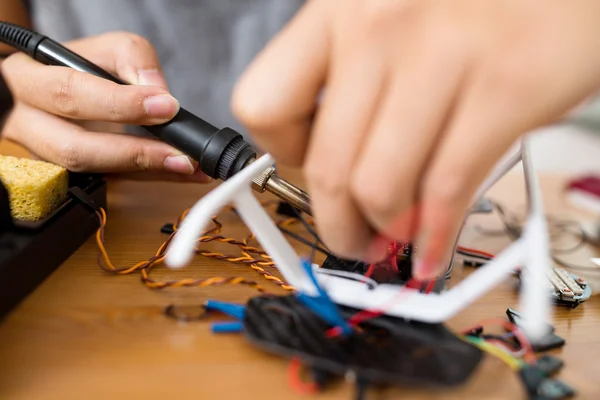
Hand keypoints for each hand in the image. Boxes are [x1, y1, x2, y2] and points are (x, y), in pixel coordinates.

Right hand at [1, 31, 209, 181]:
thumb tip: (158, 93)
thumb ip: (133, 59)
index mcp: (27, 80)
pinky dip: (151, 177)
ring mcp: (45, 156)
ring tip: (189, 165)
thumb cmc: (82, 65)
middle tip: (179, 152)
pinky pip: (112, 181)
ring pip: (93, 172)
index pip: (70, 93)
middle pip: (74, 147)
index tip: (166, 107)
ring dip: (147, 171)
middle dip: (133, 153)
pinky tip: (182, 172)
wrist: (62, 87)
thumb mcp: (108, 48)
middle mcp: (28, 124)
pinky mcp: (68, 175)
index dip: (120, 104)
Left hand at [232, 0, 599, 279]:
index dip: (283, 154)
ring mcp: (441, 54)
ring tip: (398, 237)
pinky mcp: (505, 86)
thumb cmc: (472, 0)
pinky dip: (435, 238)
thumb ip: (357, 85)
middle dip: (337, 226)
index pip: (262, 105)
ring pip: (378, 189)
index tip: (307, 168)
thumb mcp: (391, 19)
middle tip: (354, 238)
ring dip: (386, 232)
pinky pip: (447, 190)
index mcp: (338, 9)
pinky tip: (432, 248)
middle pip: (325, 168)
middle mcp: (377, 26)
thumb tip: (340, 170)